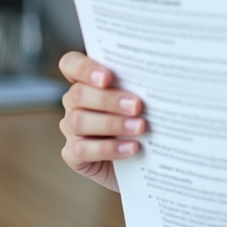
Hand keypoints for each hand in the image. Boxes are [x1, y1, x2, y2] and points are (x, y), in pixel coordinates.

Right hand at [58, 51, 146, 192]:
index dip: (84, 68)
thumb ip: (138, 87)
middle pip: (78, 94)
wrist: (142, 161)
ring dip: (112, 123)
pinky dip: (108, 149)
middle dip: (109, 99)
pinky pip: (82, 150)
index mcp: (87, 81)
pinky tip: (131, 148)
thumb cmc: (143, 120)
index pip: (71, 64)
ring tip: (140, 127)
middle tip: (137, 105)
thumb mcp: (141, 100)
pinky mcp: (73, 156)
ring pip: (79, 121)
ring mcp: (71, 130)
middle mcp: (74, 103)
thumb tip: (155, 80)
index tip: (107, 77)